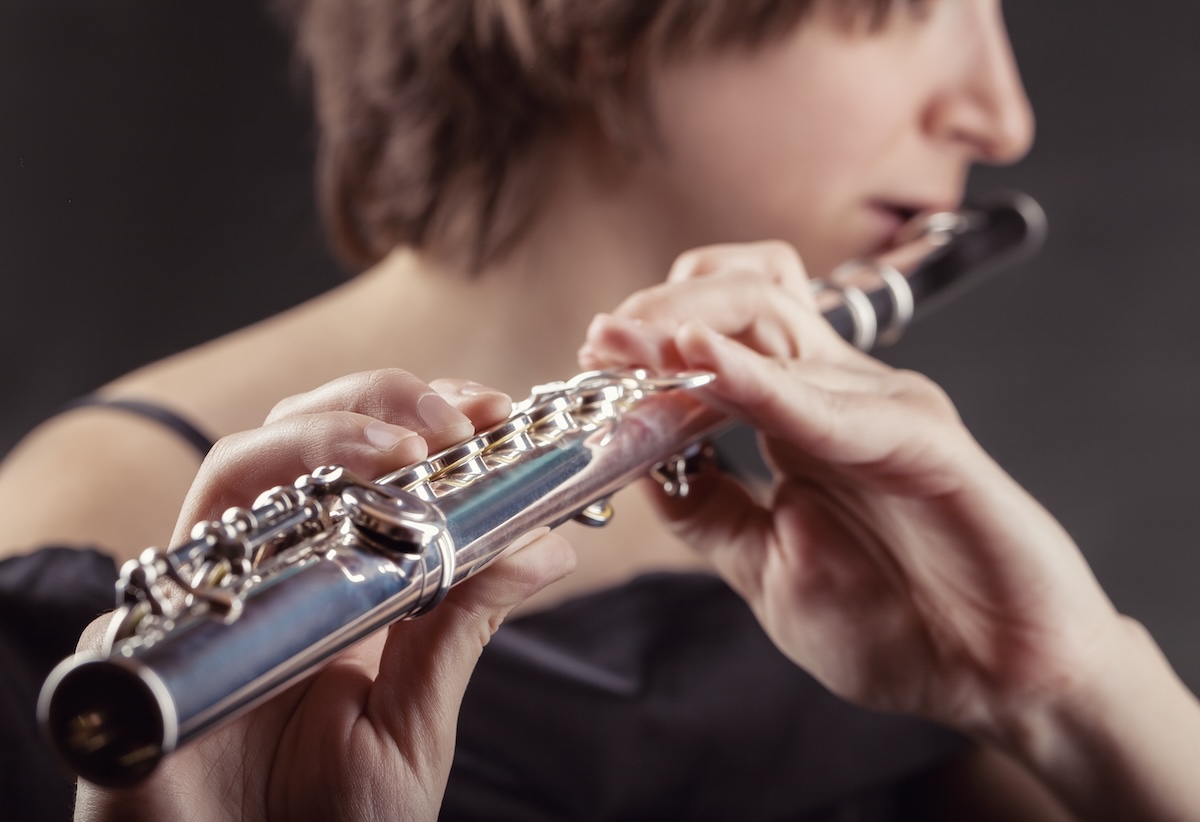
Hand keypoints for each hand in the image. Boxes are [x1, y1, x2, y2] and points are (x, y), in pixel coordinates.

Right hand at [74, 370, 575, 821]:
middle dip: (375, 405)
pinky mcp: (139, 641)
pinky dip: (239, 535)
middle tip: (448, 423)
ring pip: (238, 472)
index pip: (368, 464)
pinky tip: (305, 544)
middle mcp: (268, 572)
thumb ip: (464, 628)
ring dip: (319, 442)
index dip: (421, 419)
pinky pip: (177, 570)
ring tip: (398, 456)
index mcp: (339, 583)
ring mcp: (206, 597)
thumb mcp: (413, 722)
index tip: (487, 410)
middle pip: (300, 439)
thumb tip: (547, 547)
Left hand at [578, 242, 1121, 737]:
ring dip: (697, 331)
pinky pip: (834, 405)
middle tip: (605, 336)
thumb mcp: (767, 568)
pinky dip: (765, 384)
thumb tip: (640, 467)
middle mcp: (843, 396)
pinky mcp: (930, 445)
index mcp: (805, 419)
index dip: (657, 333)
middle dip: (666, 309)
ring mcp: (887, 410)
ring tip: (633, 344)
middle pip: (751, 301)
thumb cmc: (897, 626)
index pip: (729, 334)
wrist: (998, 681)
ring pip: (784, 329)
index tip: (593, 352)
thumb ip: (710, 511)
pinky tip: (707, 371)